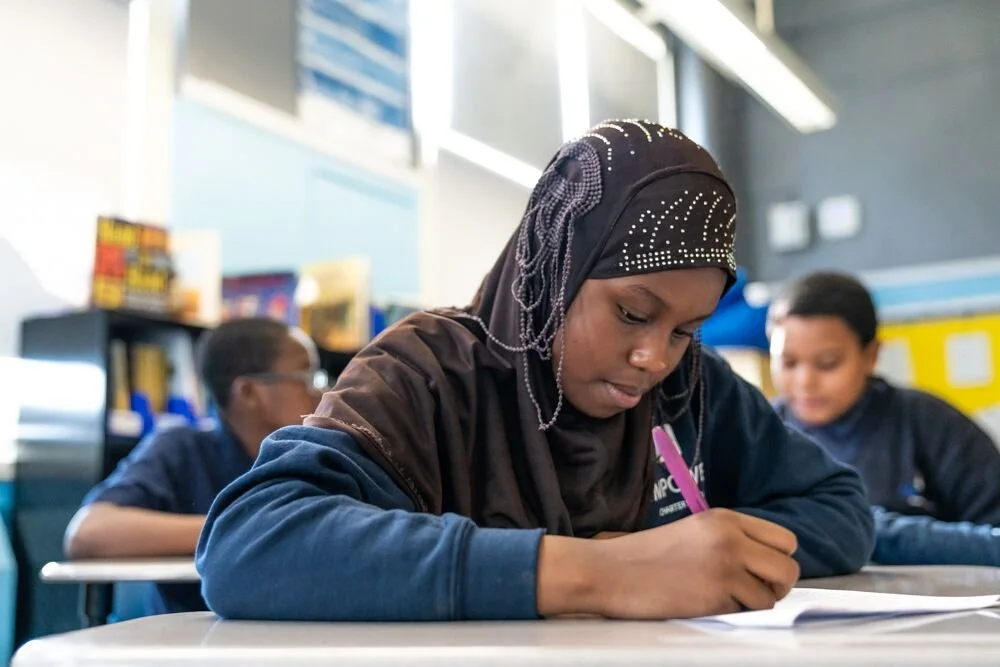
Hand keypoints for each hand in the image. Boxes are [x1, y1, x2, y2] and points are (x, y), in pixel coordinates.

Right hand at [593, 509, 799, 618]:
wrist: (611, 571)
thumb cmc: (645, 556)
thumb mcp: (693, 532)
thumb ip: (729, 540)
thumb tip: (764, 566)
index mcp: (725, 519)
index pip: (784, 539)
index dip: (777, 560)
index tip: (760, 571)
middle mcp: (731, 538)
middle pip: (788, 567)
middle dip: (777, 585)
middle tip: (754, 592)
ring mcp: (725, 566)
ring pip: (772, 595)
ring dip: (755, 603)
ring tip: (724, 599)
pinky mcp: (716, 594)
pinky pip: (748, 612)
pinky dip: (734, 613)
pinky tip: (706, 604)